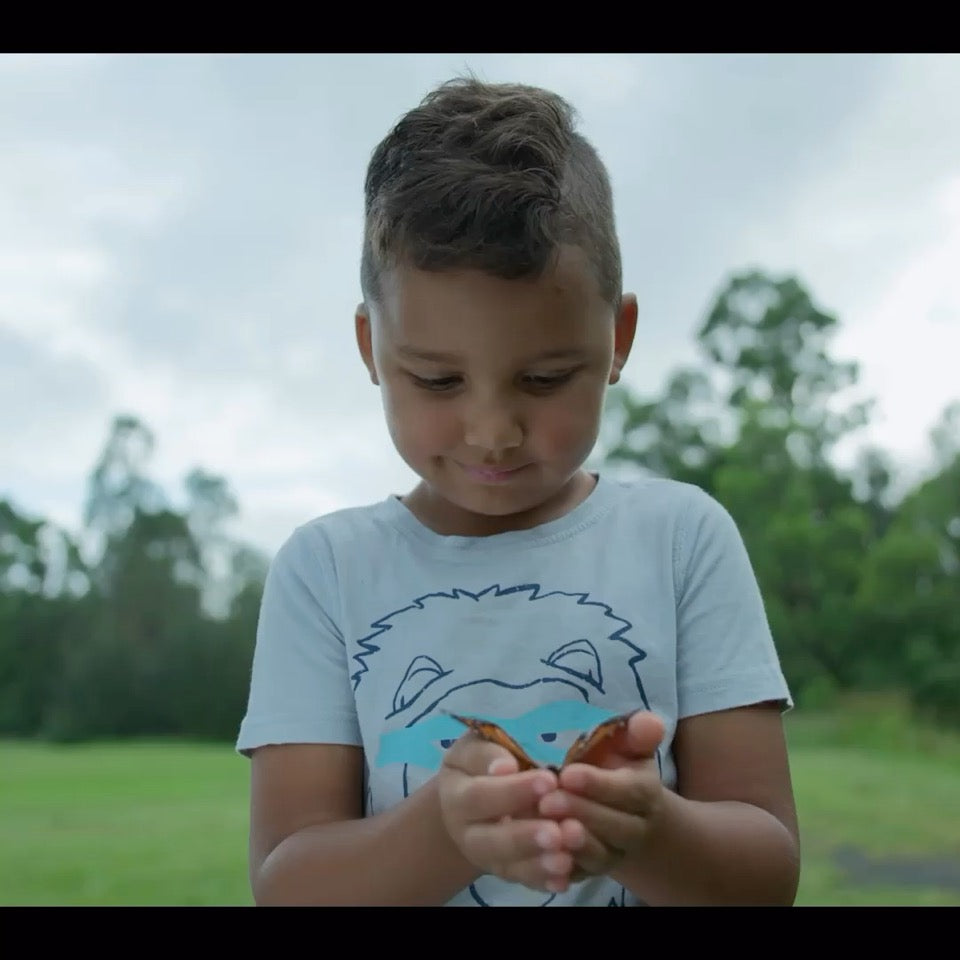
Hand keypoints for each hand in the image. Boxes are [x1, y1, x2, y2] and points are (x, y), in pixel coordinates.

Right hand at [438, 728, 574, 893]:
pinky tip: (565, 878)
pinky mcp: (507, 872)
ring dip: (538, 864)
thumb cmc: (479, 762)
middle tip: (558, 833)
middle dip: (526, 838)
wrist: (472, 795)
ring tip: (566, 859)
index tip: (549, 781)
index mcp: (457, 797)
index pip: (480, 796)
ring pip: (508, 867)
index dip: (512, 791)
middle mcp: (467, 833)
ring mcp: (487, 858)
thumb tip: (505, 766)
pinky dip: (544, 881)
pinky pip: (524, 881)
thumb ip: (486, 753)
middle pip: (492, 841)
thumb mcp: (474, 747)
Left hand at [537, 711, 665, 889]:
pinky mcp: (590, 873)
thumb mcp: (627, 746)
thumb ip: (636, 733)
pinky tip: (538, 857)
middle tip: (547, 801)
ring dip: (572, 845)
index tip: (568, 774)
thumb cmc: (615, 768)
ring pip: (598, 857)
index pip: (630, 791)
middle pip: (615, 827)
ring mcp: (613, 855)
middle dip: (580, 813)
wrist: (619, 813)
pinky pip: (577, 877)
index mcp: (644, 794)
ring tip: (543, 830)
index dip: (599, 785)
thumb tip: (651, 722)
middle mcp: (634, 830)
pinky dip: (559, 870)